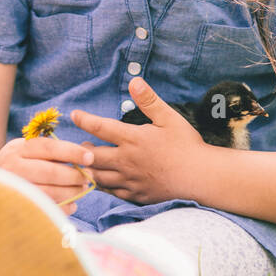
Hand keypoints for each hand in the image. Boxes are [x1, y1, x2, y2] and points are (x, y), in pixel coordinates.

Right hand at [0, 135, 94, 214]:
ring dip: (71, 192)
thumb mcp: (27, 149)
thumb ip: (50, 152)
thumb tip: (83, 158)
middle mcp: (13, 167)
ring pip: (48, 193)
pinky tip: (72, 204)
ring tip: (82, 190)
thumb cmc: (18, 162)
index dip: (71, 152)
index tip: (89, 157)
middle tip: (88, 177)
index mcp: (19, 149)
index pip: (49, 148)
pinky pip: (44, 208)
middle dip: (74, 175)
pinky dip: (63, 207)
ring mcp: (13, 188)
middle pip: (50, 172)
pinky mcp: (16, 205)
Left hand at [70, 77, 204, 203]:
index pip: (100, 127)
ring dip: (89, 167)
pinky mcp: (135, 195)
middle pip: (92, 155)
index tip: (74, 114)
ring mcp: (129, 180)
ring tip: (88, 161)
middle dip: (82, 149)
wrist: (201, 178)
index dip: (84, 119)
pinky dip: (104, 185)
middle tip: (81, 144)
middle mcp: (126, 160)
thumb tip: (134, 80)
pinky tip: (104, 180)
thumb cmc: (187, 145)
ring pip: (98, 176)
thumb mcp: (169, 118)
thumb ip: (149, 101)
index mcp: (132, 139)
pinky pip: (112, 192)